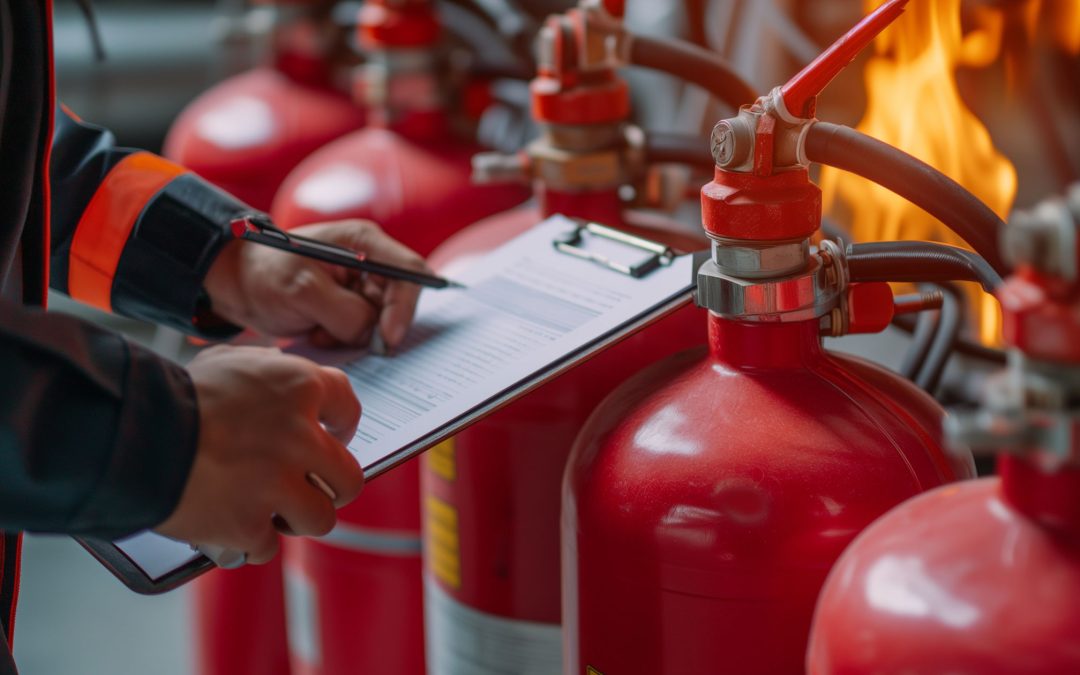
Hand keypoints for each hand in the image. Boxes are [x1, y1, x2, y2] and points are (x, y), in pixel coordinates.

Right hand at [154, 345, 364, 563]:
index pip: (347, 405)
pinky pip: (269, 545)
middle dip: (332, 487)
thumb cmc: (174, 393)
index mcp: (299, 388)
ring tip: (274, 513)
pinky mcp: (250, 524)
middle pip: (348, 477)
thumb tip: (281, 371)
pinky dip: (251, 541)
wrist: (130, 434)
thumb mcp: (225, 361)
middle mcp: (300, 436)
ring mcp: (278, 484)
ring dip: (298, 519)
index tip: (334, 438)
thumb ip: (263, 367)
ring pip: (321, 518)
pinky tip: (233, 528)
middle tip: (310, 489)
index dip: (343, 425)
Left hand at [205, 220, 427, 349]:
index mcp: (364, 242)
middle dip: (373, 327)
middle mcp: (370, 262)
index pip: (407, 272)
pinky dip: (343, 340)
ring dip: (353, 335)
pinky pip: (363, 333)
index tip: (387, 338)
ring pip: (380, 323)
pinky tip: (316, 332)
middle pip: (397, 302)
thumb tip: (374, 334)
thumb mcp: (302, 291)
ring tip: (318, 330)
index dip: (404, 307)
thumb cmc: (264, 275)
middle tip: (339, 338)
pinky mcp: (352, 308)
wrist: (238, 285)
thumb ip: (345, 312)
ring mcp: (361, 286)